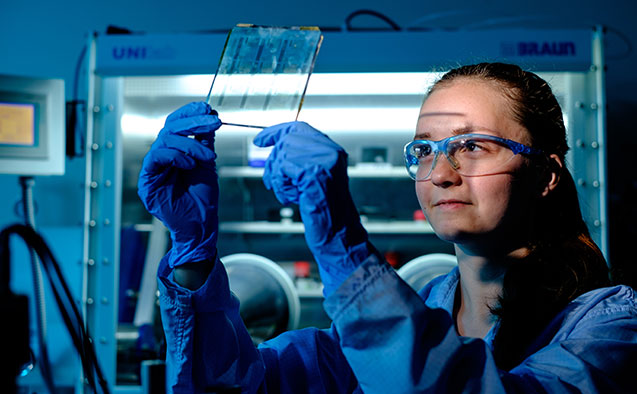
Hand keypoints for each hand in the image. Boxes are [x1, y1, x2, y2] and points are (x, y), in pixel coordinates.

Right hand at [137, 102, 220, 267]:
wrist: (201, 225)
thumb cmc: (203, 199)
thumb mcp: (207, 163)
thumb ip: (204, 141)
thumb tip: (209, 115)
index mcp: (174, 151)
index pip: (176, 124)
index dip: (189, 112)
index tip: (208, 108)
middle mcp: (161, 157)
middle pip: (170, 128)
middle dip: (193, 122)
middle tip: (214, 122)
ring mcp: (153, 169)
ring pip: (164, 140)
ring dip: (190, 144)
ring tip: (207, 156)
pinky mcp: (147, 181)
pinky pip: (155, 158)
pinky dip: (175, 156)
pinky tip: (189, 164)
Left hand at [254, 122, 378, 295]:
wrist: (339, 234)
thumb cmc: (326, 212)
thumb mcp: (312, 180)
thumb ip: (299, 161)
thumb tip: (275, 147)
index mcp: (333, 151)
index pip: (298, 128)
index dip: (275, 132)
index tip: (260, 140)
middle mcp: (331, 152)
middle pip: (286, 142)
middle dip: (273, 163)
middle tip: (271, 182)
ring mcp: (324, 161)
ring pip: (282, 156)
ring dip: (278, 178)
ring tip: (289, 194)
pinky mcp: (313, 173)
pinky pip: (282, 170)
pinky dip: (281, 187)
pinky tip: (293, 198)